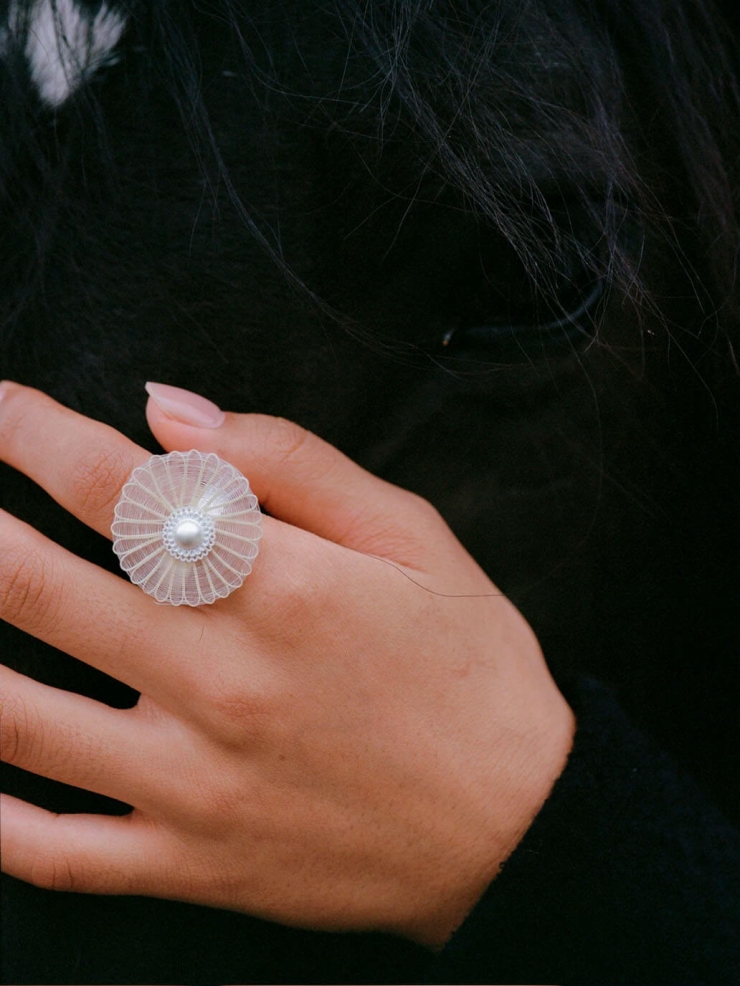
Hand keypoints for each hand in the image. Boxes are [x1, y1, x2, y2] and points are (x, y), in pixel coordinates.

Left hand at [0, 381, 573, 947]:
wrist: (517, 827)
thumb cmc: (471, 670)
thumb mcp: (411, 536)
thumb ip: (288, 460)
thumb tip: (168, 409)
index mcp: (281, 588)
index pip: (117, 490)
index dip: (33, 433)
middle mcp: (222, 683)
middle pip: (38, 589)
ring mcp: (196, 784)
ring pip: (16, 721)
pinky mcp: (193, 861)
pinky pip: (55, 852)